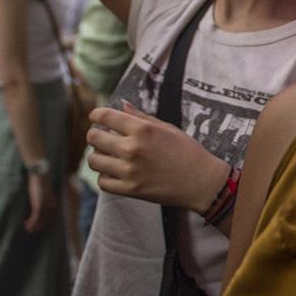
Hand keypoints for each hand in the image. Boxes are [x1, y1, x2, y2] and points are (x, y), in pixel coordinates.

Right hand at [23, 171, 57, 233]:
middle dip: (39, 226)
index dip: (45, 223)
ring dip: (33, 226)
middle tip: (32, 230)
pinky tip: (26, 224)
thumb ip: (44, 198)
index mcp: (53, 203)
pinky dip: (31, 222)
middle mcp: (51, 206)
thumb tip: (40, 201)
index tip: (39, 226)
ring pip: (40, 221)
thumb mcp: (44, 192)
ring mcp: (45, 207)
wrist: (41, 175)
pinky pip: (35, 218)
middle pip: (46, 221)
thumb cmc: (42, 182)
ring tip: (28, 229)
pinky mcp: (38, 206)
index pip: (50, 217)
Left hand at [88, 101, 228, 209]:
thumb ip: (141, 117)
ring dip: (98, 156)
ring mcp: (129, 171)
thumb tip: (121, 105)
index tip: (95, 117)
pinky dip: (105, 176)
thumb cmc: (187, 151)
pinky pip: (102, 182)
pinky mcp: (130, 190)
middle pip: (94, 137)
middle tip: (101, 136)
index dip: (96, 114)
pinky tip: (114, 172)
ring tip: (108, 155)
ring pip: (94, 160)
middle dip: (95, 134)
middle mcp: (132, 149)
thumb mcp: (167, 128)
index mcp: (143, 129)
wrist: (201, 181)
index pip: (106, 117)